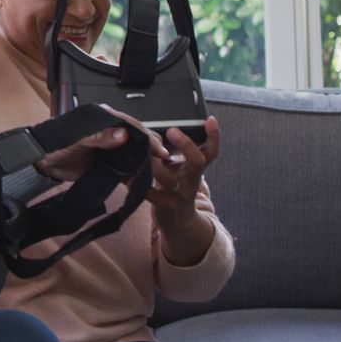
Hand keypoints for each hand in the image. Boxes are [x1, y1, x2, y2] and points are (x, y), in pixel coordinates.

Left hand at [35, 104, 168, 180]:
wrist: (42, 162)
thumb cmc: (55, 144)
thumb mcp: (75, 139)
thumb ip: (97, 136)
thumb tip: (123, 135)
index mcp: (104, 119)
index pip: (131, 124)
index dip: (146, 136)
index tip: (158, 148)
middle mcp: (111, 132)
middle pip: (137, 139)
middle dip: (150, 150)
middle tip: (162, 162)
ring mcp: (111, 148)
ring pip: (134, 154)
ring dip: (144, 163)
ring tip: (155, 174)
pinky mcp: (108, 163)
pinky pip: (126, 169)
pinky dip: (134, 176)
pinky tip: (141, 183)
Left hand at [146, 116, 220, 265]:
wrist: (176, 221)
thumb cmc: (173, 187)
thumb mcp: (179, 168)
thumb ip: (171, 151)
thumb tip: (154, 131)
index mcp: (195, 168)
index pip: (211, 151)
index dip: (214, 136)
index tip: (211, 120)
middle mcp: (191, 180)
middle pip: (197, 162)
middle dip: (186, 145)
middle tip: (172, 131)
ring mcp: (180, 194)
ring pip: (169, 178)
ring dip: (153, 164)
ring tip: (140, 151)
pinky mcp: (165, 206)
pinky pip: (152, 194)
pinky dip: (138, 183)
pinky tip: (126, 176)